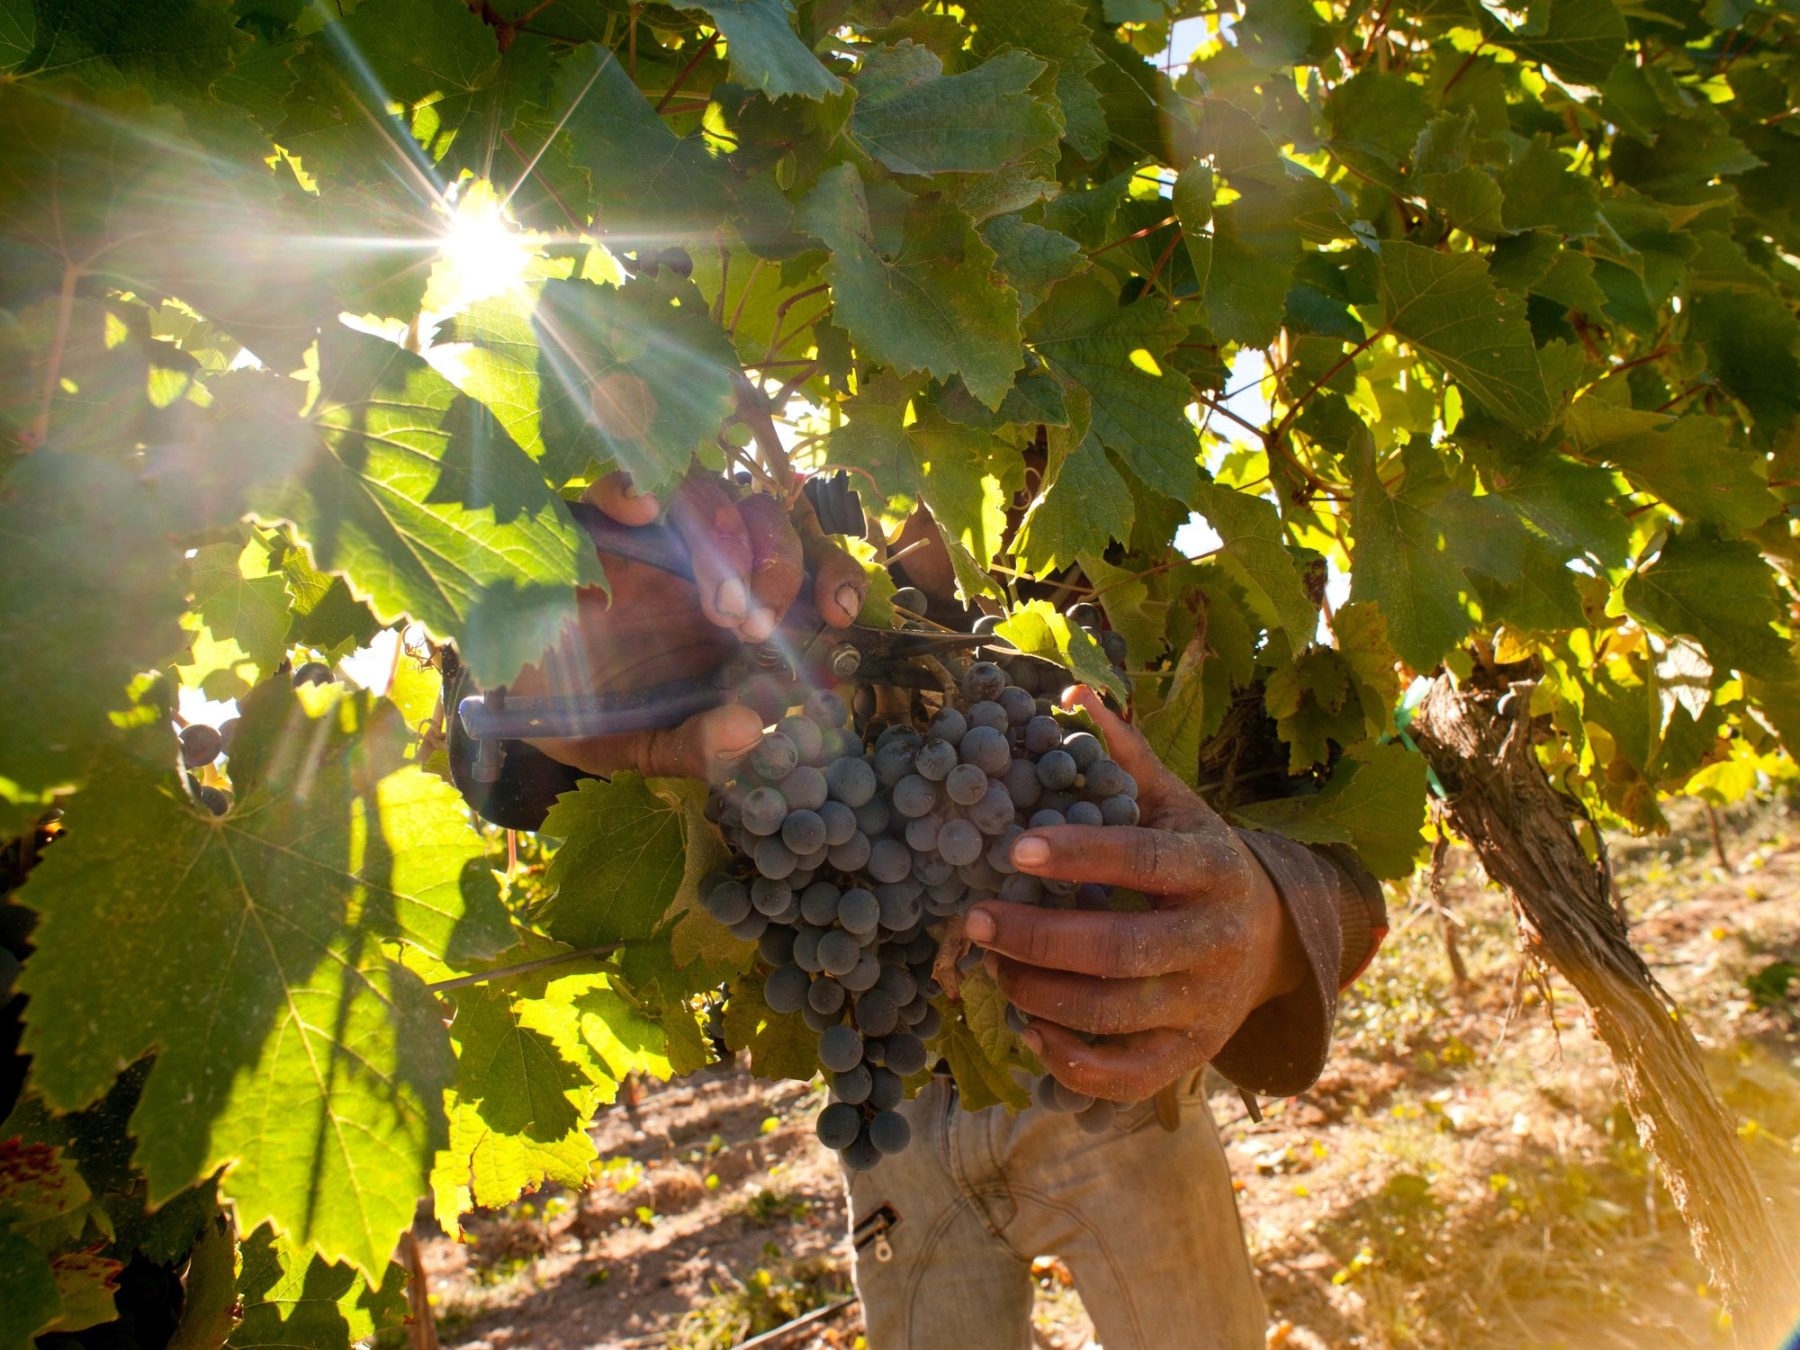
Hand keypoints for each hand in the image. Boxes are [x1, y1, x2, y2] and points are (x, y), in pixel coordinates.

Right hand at [511, 472, 866, 780]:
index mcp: (731, 615)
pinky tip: (641, 508)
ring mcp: (648, 541)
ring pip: (712, 494)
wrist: (505, 701)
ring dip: (725, 536)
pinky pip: (619, 485)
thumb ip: (697, 746)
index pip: (804, 570)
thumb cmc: (585, 715)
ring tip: (716, 600)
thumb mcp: (644, 746)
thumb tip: (750, 731)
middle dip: (779, 563)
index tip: (840, 614)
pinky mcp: (589, 525)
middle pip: (769, 521)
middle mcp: (701, 567)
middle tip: (753, 625)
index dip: (833, 577)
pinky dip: (634, 486)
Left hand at [964, 686, 1307, 1101]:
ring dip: (1039, 994)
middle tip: (974, 920)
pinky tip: (1030, 1026)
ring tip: (992, 966)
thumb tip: (1073, 692)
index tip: (1014, 849)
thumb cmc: (1198, 860)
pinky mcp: (1190, 1055)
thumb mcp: (1174, 805)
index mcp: (1212, 867)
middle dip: (1038, 939)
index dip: (1080, 856)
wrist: (1272, 939)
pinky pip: (1125, 1074)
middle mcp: (1217, 940)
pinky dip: (1069, 1060)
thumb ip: (1124, 757)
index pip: (1144, 861)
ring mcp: (1206, 1004)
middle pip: (1122, 949)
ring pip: (1114, 1013)